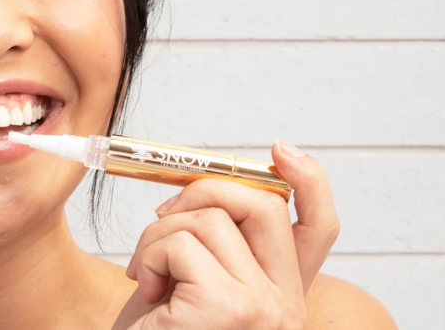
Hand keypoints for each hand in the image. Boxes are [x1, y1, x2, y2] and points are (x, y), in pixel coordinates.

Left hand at [123, 141, 339, 329]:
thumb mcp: (192, 283)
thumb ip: (217, 246)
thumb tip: (208, 182)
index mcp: (283, 296)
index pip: (318, 229)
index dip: (309, 181)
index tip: (280, 150)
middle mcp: (286, 306)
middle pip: (263, 205)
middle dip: (204, 189)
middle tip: (161, 217)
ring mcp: (263, 308)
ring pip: (209, 218)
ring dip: (157, 235)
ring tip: (143, 275)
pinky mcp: (227, 309)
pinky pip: (179, 243)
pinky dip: (147, 256)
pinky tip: (142, 291)